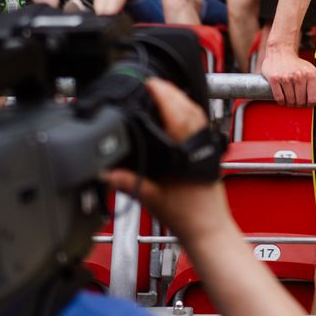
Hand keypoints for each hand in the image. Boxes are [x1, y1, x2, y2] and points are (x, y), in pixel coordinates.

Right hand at [103, 78, 231, 236]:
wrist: (209, 231)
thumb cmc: (188, 218)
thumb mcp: (152, 199)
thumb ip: (129, 183)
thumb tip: (106, 172)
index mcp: (188, 152)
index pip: (176, 113)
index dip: (163, 95)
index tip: (150, 84)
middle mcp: (201, 145)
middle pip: (188, 108)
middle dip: (170, 92)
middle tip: (152, 83)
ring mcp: (207, 147)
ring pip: (196, 114)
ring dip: (180, 100)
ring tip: (162, 92)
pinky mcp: (209, 152)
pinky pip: (199, 123)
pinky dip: (187, 112)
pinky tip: (177, 113)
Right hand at [262, 41, 315, 106]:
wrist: (280, 51)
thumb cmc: (296, 63)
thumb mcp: (310, 70)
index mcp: (310, 74)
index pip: (313, 98)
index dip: (310, 104)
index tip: (307, 104)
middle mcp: (299, 75)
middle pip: (301, 101)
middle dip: (299, 105)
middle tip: (297, 102)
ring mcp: (286, 77)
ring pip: (290, 101)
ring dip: (290, 104)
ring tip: (290, 101)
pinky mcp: (274, 79)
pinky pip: (279, 98)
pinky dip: (281, 102)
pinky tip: (283, 99)